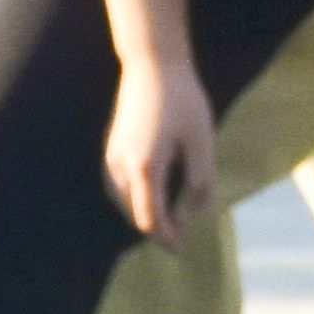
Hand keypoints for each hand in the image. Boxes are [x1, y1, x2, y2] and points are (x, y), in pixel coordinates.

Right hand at [103, 50, 214, 243]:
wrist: (152, 65)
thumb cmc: (183, 101)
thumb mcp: (202, 143)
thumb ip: (199, 182)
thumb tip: (192, 215)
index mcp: (145, 167)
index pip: (151, 219)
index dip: (166, 238)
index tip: (182, 248)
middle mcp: (121, 166)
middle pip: (135, 215)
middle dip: (157, 230)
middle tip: (181, 241)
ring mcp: (111, 158)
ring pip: (125, 203)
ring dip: (145, 216)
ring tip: (170, 223)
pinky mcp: (110, 149)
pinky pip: (119, 187)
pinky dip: (135, 200)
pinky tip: (153, 199)